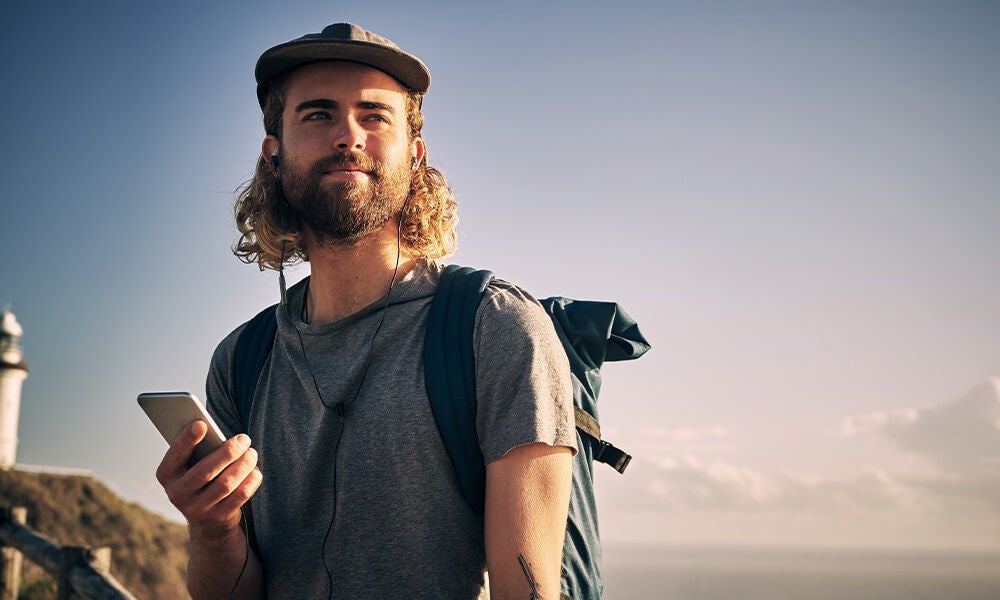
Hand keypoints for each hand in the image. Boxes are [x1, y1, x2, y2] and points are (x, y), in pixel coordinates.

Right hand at [156, 421, 261, 538]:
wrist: (207, 520)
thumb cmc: (201, 477)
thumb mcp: (192, 465)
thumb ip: (200, 450)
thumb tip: (217, 432)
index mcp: (167, 475)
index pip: (176, 455)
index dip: (187, 440)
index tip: (201, 424)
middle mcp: (178, 494)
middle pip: (205, 471)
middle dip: (228, 452)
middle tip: (244, 439)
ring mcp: (198, 509)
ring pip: (226, 484)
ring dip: (243, 465)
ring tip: (252, 453)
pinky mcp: (219, 517)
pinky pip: (239, 496)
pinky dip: (250, 480)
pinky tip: (255, 470)